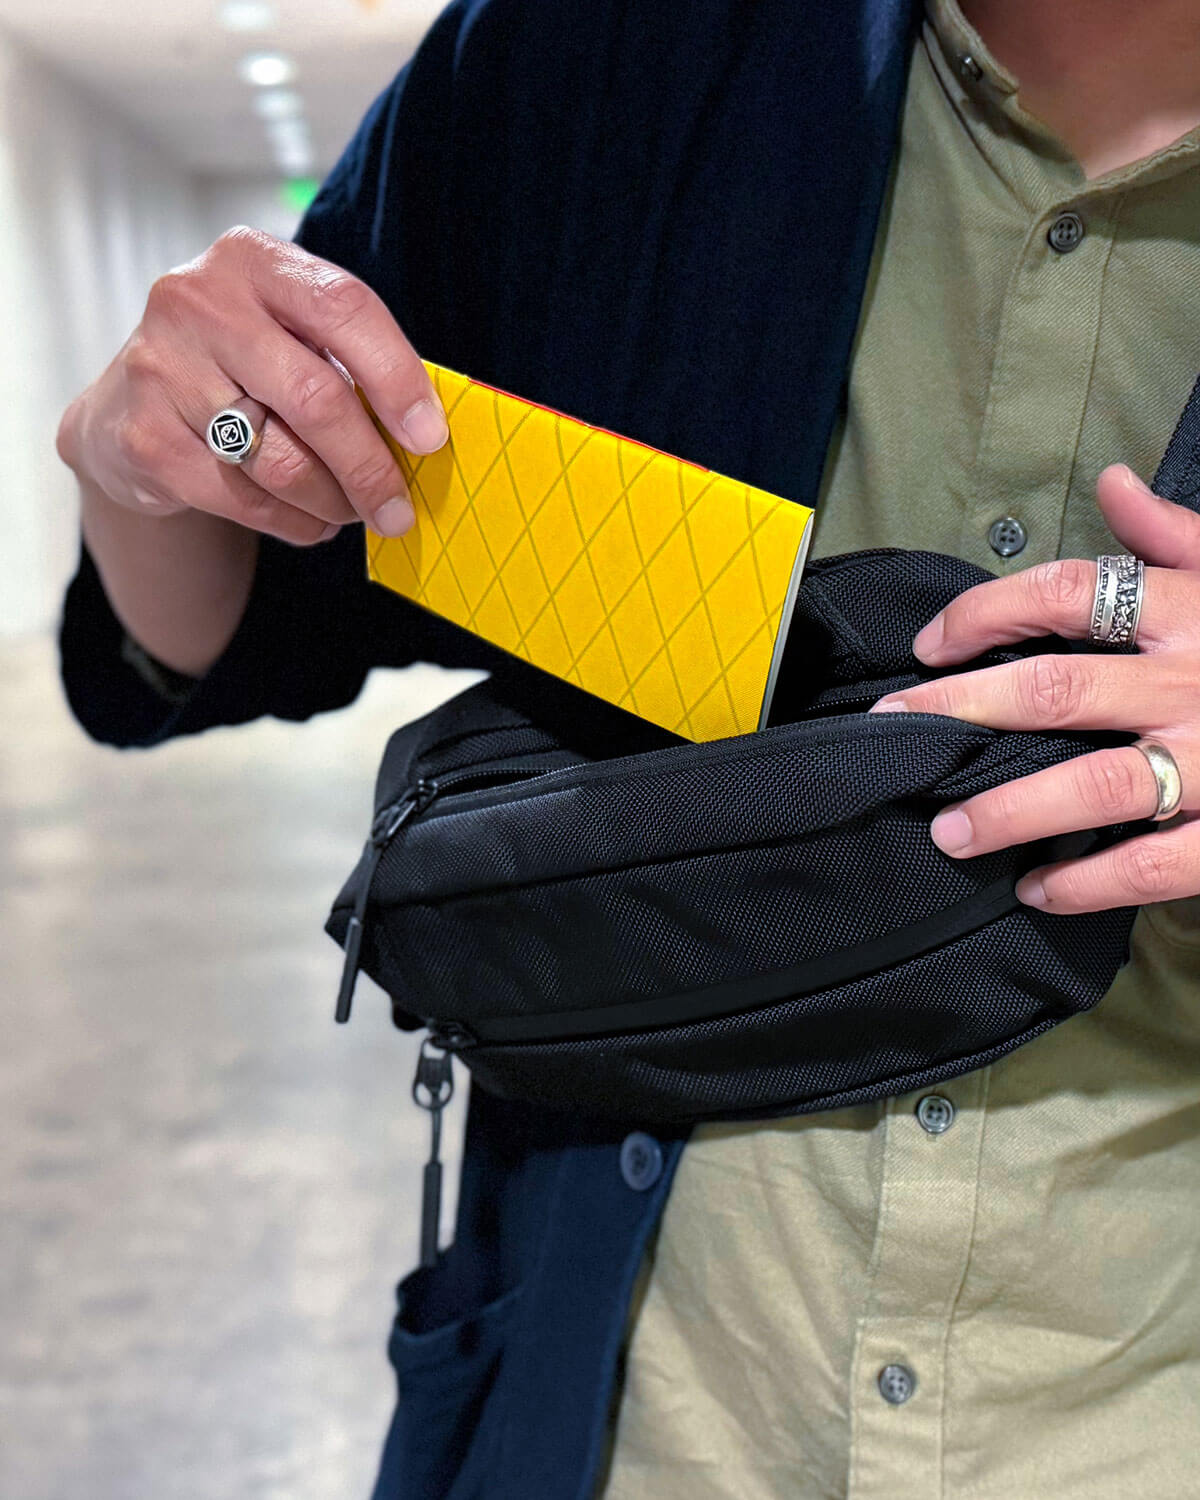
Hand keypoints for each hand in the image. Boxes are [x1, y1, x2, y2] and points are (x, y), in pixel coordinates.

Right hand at [55, 225, 446, 544]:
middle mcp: (198, 301)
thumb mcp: (289, 332)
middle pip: (315, 397)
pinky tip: (311, 521)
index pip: (342, 307)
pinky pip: (246, 500)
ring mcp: (162, 368)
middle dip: (370, 466)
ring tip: (352, 512)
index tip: (430, 437)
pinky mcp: (146, 438)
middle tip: (399, 509)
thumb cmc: (242, 365)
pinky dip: (295, 522)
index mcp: (250, 258)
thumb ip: (349, 361)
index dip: (397, 376)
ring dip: (334, 502)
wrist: (130, 406)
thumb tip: (425, 434)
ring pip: (281, 462)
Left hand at [867, 463, 1199, 913]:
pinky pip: (1157, 862)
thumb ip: (1180, 535)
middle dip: (961, 711)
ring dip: (1011, 809)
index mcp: (1191, 609)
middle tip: (891, 731)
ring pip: (1096, 783)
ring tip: (947, 830)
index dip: (985, 612)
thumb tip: (1113, 484)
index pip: (1068, 592)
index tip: (929, 644)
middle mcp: (1194, 679)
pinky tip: (1036, 888)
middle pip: (1056, 688)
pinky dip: (1090, 881)